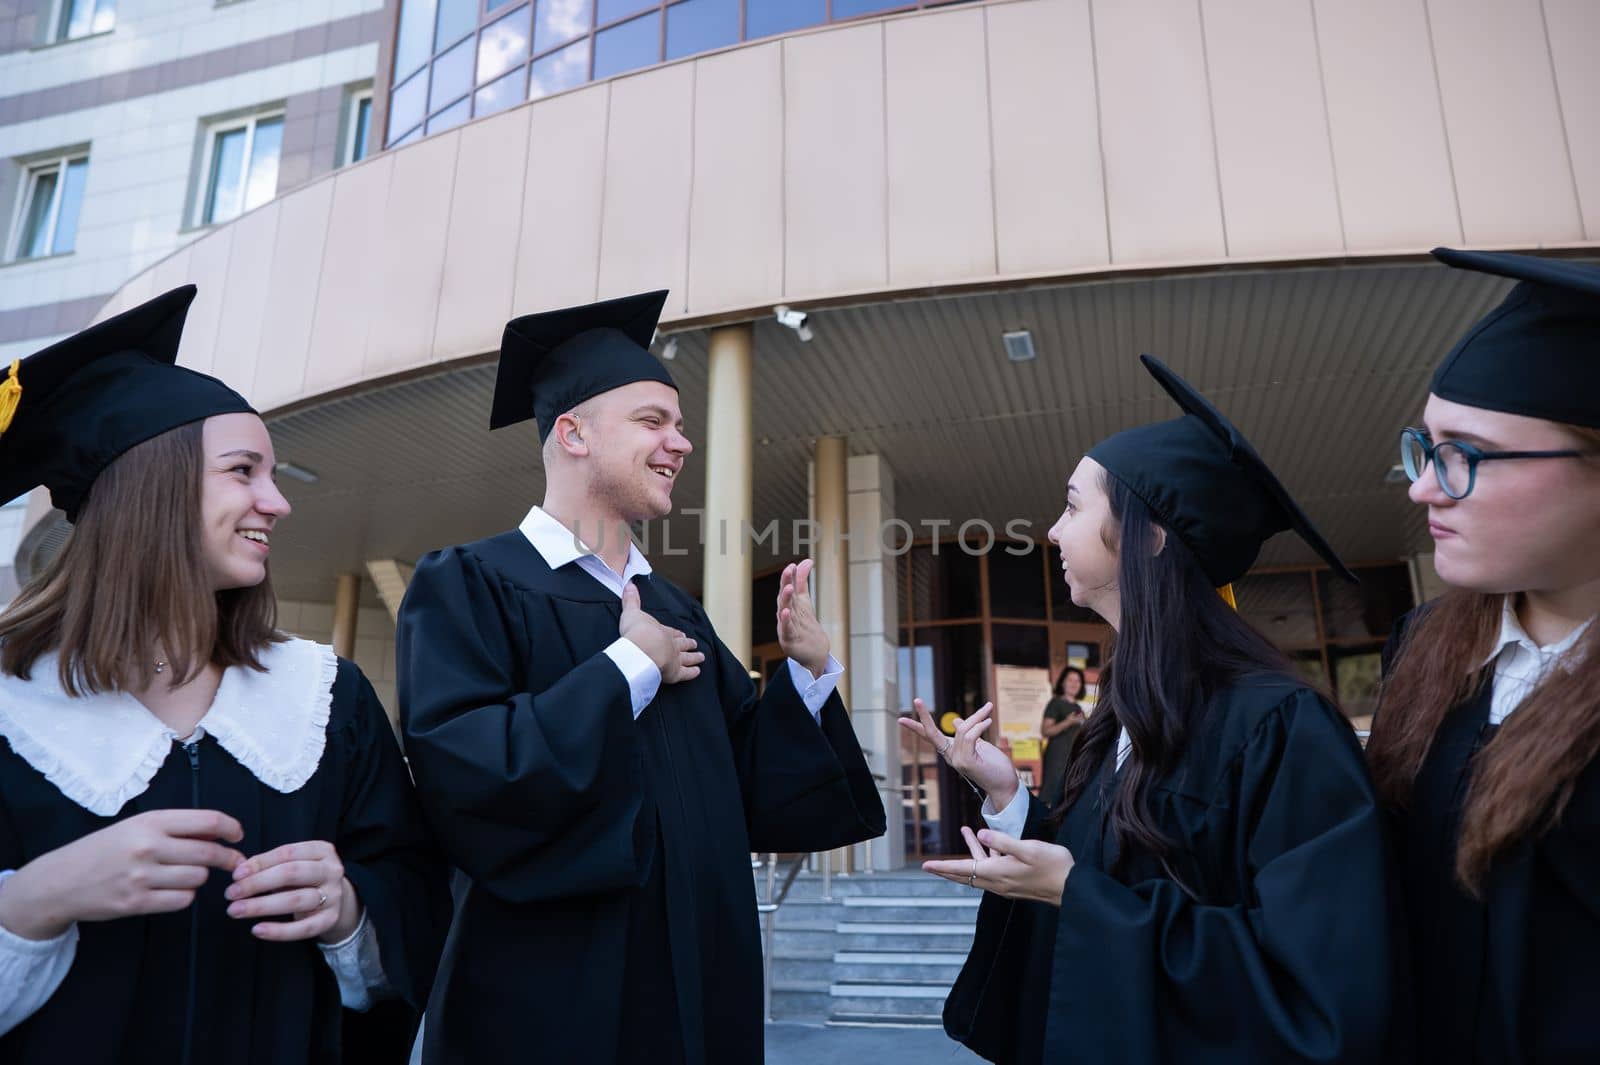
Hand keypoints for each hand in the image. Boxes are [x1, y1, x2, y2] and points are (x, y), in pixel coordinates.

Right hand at [0, 809, 244, 940]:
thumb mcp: (136, 827)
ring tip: (184, 874)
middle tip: (234, 861)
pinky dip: (184, 897)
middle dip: (228, 858)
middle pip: (209, 852)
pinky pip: (182, 901)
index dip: (231, 828)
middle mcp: (147, 846)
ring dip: (199, 877)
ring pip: (198, 878)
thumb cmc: (103, 850)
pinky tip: (172, 891)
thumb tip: (220, 831)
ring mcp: (141, 876)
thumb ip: (176, 828)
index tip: (238, 835)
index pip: (208, 820)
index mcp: (150, 822)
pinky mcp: (136, 902)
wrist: (59, 881)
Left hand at [226, 841, 360, 943]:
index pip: (287, 853)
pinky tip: (257, 929)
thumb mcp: (293, 864)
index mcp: (322, 850)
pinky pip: (304, 928)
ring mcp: (334, 895)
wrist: (336, 901)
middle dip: (257, 883)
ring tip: (235, 911)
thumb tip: (239, 872)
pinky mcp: (330, 919)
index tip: (235, 875)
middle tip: (231, 893)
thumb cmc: (305, 880)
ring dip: (261, 906)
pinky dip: (279, 931)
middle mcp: (332, 870)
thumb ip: (270, 865)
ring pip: (296, 900)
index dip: (260, 863)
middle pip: (292, 873)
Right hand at [619, 582, 703, 683]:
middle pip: (682, 644)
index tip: (682, 634)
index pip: (672, 632)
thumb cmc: (636, 631)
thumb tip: (629, 584)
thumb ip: (631, 600)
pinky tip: (697, 672)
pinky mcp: (675, 673)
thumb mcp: (631, 612)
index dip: (677, 633)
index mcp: (663, 631)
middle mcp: (672, 644)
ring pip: (688, 657)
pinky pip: (687, 673)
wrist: (642, 649)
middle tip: (694, 644)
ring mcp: (675, 659)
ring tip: (701, 657)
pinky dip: (692, 672)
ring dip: (695, 657)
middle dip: (688, 644)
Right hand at [776, 560, 828, 676]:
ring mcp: (786, 627)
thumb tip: (807, 560)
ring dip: (786, 599)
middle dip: (786, 583)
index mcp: (789, 604)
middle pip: (785, 597)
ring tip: (789, 588)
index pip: (788, 588)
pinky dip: (785, 621)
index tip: (792, 564)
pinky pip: (786, 630)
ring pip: (785, 611)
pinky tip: (785, 612)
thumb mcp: (804, 602)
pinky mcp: (789, 640)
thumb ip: (802, 582)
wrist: (813, 653)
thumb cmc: (805, 625)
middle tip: (788, 570)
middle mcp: (785, 614)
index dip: (789, 576)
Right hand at [896, 699, 1018, 805]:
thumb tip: (954, 721)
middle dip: (923, 717)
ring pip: (962, 729)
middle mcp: (950, 757)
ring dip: (977, 717)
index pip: (930, 737)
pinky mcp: (966, 762)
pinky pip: (969, 736)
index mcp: (951, 752)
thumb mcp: (979, 744)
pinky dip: (980, 726)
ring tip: (988, 712)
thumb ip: (966, 733)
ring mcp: (957, 761)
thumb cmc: (994, 766)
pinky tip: (988, 721)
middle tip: (916, 700)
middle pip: (932, 733)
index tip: (901, 719)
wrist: (1005, 785)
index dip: (918, 726)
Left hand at [923, 825, 1073, 906]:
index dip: (943, 867)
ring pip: (979, 869)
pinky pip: (992, 869)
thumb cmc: (1053, 866)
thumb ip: (1003, 841)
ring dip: (970, 852)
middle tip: (929, 865)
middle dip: (947, 869)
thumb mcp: (1029, 849)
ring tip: (966, 830)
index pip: (963, 870)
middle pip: (965, 875)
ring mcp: (1006, 884)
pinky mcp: (1014, 882)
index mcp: (998, 873)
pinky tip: (989, 843)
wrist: (1072, 888)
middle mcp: (998, 881)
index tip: (926, 866)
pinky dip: (986, 855)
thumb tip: (980, 835)